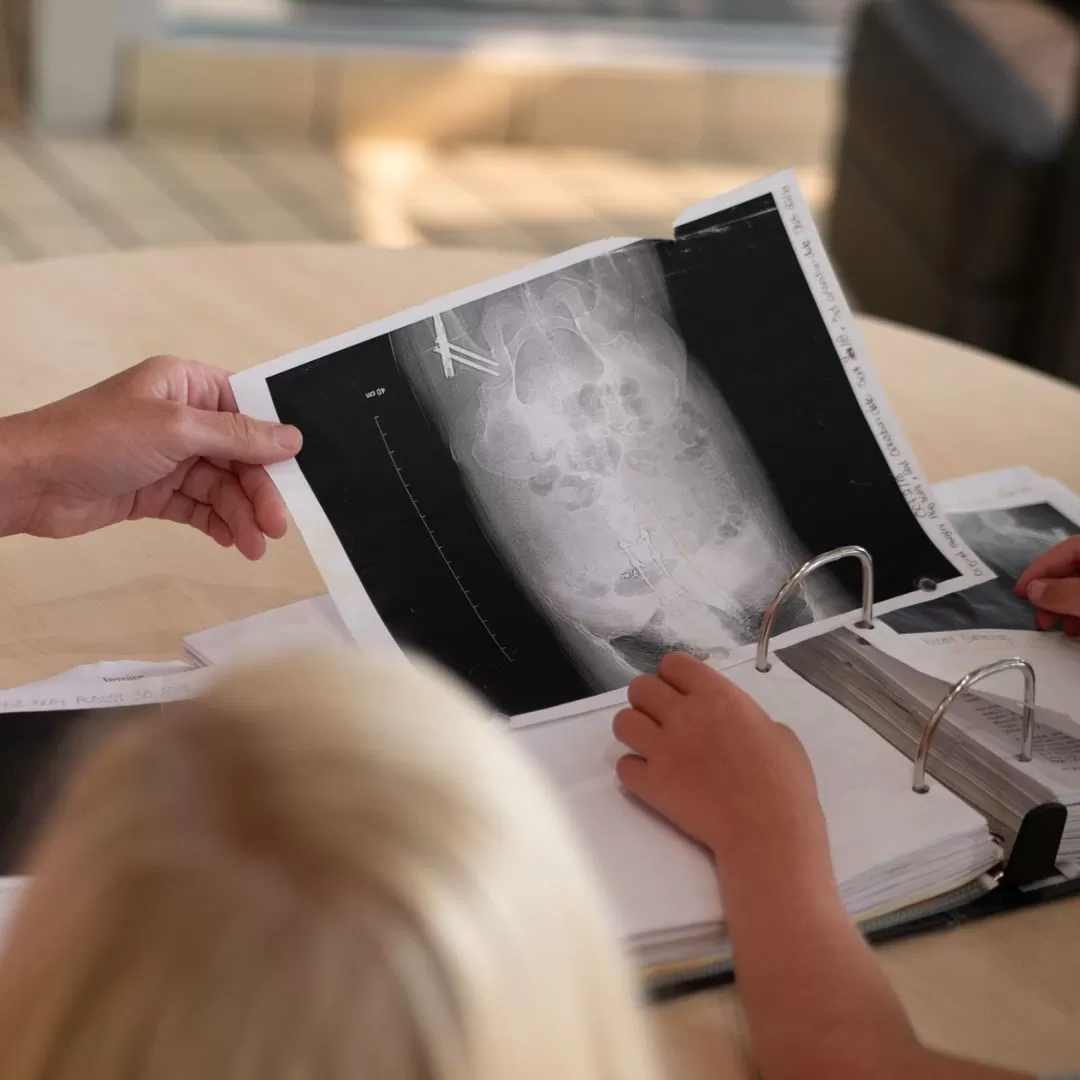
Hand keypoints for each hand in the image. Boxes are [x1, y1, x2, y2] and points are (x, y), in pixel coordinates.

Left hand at [0, 356, 301, 559]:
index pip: (248, 409)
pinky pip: (201, 507)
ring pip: (224, 487)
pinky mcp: (156, 491)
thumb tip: (289, 437)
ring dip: (242, 515)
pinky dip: (219, 524)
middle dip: (260, 491)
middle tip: (276, 524)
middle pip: (241, 455)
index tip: (296, 470)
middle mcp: (181, 418)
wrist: (30, 482)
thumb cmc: (90, 438)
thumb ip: (236, 435)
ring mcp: (169, 457)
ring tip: (254, 545)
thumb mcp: (174, 429)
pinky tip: (233, 541)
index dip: (273, 441)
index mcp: (186, 385)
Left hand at [612, 652, 828, 873]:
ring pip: (622, 721)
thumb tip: (737, 726)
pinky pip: (623, 766)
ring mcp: (662, 748)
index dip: (674, 677)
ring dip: (635, 732)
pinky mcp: (650, 783)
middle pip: (639, 687)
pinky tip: (654, 780)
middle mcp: (683, 714)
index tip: (683, 694)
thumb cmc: (784, 783)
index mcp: (717, 695)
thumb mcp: (778, 734)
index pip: (673, 663)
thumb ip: (748, 720)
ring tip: (654, 748)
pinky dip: (635, 772)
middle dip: (648, 701)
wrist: (767, 830)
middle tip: (666, 722)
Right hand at [1014, 535, 1079, 634]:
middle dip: (1052, 594)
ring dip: (1065, 606)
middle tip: (1039, 618)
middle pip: (1073, 570)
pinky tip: (1076, 630)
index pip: (1065, 549)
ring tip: (1058, 629)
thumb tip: (1032, 590)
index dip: (1039, 570)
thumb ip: (1062, 592)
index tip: (1019, 593)